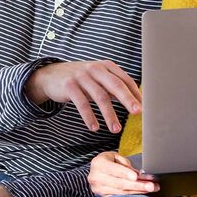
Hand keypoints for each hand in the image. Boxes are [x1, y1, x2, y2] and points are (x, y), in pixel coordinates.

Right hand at [25, 60, 141, 132]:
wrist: (52, 75)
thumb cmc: (82, 79)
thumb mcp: (99, 79)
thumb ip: (114, 87)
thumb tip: (135, 102)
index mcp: (107, 66)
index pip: (125, 80)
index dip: (136, 93)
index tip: (144, 107)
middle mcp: (96, 69)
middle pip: (116, 85)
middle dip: (128, 100)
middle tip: (138, 113)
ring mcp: (82, 76)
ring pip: (100, 97)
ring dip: (109, 115)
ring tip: (116, 129)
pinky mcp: (69, 86)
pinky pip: (82, 103)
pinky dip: (90, 117)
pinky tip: (95, 128)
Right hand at [88, 151, 159, 196]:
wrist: (95, 169)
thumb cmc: (107, 160)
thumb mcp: (115, 156)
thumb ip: (125, 164)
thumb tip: (139, 173)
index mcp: (99, 164)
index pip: (114, 170)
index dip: (125, 173)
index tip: (136, 177)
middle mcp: (96, 178)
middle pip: (119, 183)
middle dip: (137, 185)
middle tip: (151, 185)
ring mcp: (99, 189)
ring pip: (121, 192)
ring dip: (138, 191)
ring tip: (150, 188)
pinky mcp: (103, 196)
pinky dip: (132, 195)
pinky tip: (142, 193)